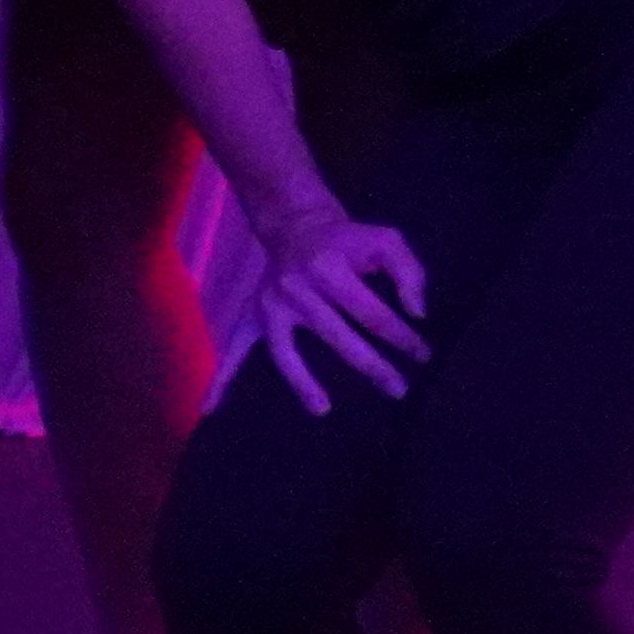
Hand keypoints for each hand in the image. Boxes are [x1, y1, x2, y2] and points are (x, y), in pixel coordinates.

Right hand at [225, 198, 429, 412]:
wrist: (296, 224)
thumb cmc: (347, 240)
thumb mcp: (386, 240)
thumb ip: (409, 272)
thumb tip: (418, 313)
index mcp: (330, 268)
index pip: (372, 312)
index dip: (402, 337)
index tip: (422, 355)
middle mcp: (296, 288)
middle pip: (338, 337)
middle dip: (372, 366)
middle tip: (398, 389)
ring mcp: (270, 305)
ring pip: (284, 351)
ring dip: (303, 382)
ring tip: (323, 409)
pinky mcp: (254, 315)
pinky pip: (235, 349)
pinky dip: (222, 379)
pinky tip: (210, 408)